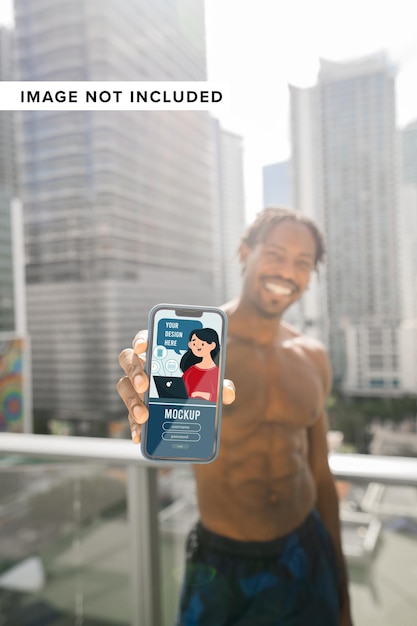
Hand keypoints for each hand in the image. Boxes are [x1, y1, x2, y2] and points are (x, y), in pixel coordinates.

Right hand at [117, 330, 235, 442]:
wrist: (194, 402)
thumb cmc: (199, 381)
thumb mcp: (210, 381)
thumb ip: (219, 383)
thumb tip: (227, 393)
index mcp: (160, 351)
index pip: (145, 339)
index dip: (141, 340)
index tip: (144, 346)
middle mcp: (144, 365)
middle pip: (128, 360)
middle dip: (135, 371)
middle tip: (145, 384)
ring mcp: (137, 386)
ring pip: (124, 387)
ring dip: (132, 400)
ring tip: (144, 415)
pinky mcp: (138, 407)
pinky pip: (130, 414)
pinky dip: (134, 425)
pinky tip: (139, 436)